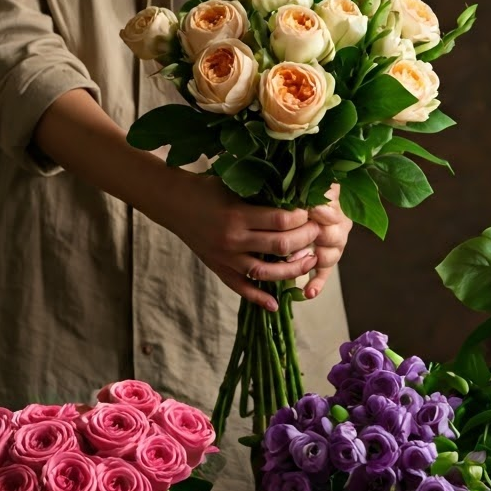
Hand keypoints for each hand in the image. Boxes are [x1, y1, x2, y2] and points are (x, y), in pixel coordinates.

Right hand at [152, 173, 320, 310]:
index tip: (312, 212)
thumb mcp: (235, 185)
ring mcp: (226, 258)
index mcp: (238, 215)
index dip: (302, 218)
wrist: (173, 203)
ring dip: (293, 270)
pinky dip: (258, 298)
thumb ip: (262, 195)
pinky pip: (241, 288)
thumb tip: (298, 199)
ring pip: (266, 272)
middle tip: (317, 232)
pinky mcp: (219, 269)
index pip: (281, 220)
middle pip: (280, 245)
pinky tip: (275, 304)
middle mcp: (233, 239)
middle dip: (305, 239)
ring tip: (309, 261)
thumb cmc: (207, 189)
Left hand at [305, 184, 352, 298]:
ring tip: (293, 260)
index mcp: (336, 207)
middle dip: (314, 237)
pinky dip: (316, 284)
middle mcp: (339, 227)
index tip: (310, 210)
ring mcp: (333, 246)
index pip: (332, 212)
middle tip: (296, 234)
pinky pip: (323, 274)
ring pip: (328, 256)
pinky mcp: (325, 261)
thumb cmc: (302, 190)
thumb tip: (310, 196)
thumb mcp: (312, 186)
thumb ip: (317, 188)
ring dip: (311, 260)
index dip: (320, 212)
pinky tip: (309, 293)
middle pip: (332, 236)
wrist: (301, 201)